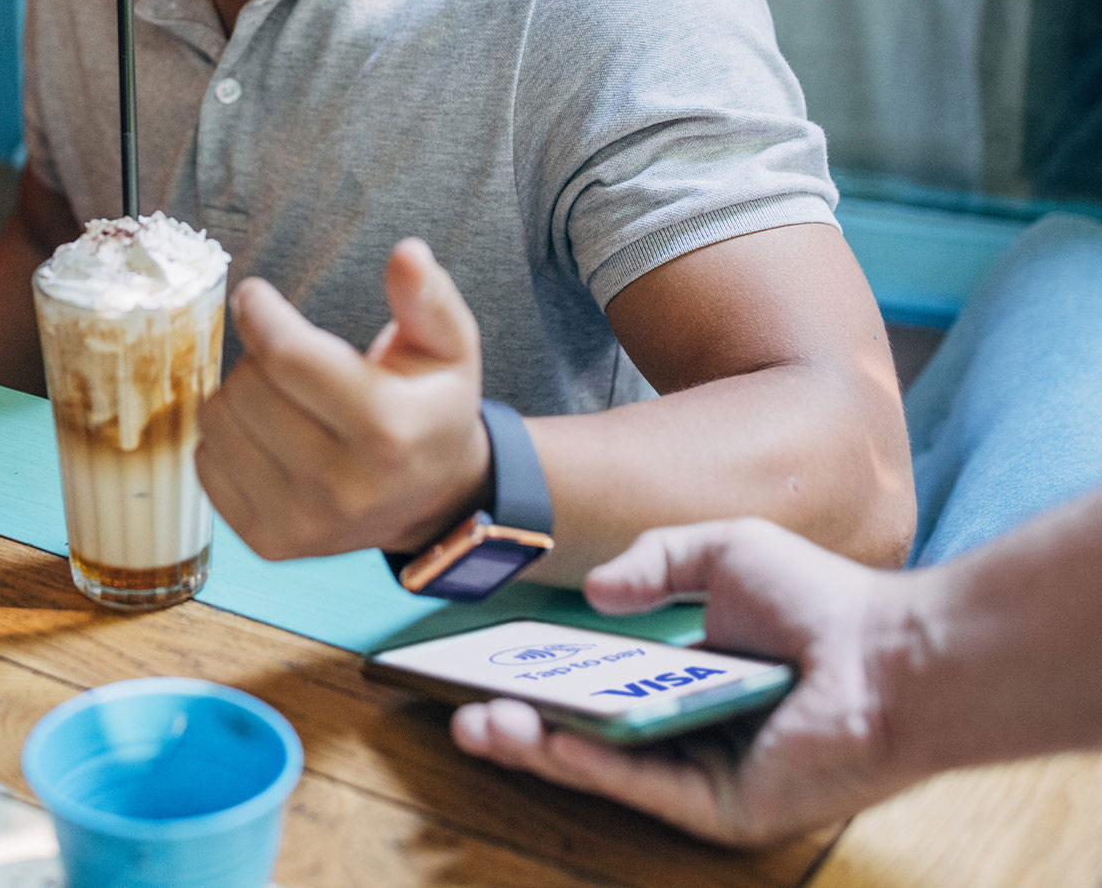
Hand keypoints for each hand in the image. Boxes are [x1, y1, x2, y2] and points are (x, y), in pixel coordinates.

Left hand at [196, 238, 489, 559]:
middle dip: (262, 359)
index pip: (289, 357)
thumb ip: (428, 298)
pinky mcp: (268, 542)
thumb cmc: (430, 409)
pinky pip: (204, 465)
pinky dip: (226, 441)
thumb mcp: (449, 347)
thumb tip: (406, 254)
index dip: (261, 313)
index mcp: (390, 432)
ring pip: (217, 423)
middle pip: (247, 387)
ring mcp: (303, 522)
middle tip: (292, 363)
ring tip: (282, 400)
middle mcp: (345, 486)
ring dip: (239, 397)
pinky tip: (267, 439)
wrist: (431, 499)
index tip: (254, 296)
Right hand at [451, 518, 923, 845]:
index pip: (602, 685)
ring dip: (536, 746)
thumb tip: (596, 595)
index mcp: (691, 681)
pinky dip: (586, 763)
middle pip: (588, 730)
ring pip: (601, 764)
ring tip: (477, 722)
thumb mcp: (725, 550)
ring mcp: (702, 773)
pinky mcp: (720, 807)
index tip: (493, 663)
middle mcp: (690, 732)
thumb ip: (657, 560)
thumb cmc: (822, 600)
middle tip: (466, 704)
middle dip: (522, 720)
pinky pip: (639, 783)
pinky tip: (541, 739)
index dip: (547, 677)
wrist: (891, 652)